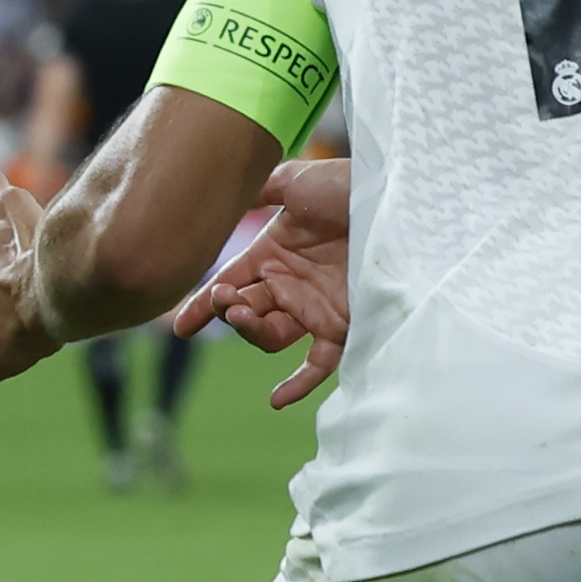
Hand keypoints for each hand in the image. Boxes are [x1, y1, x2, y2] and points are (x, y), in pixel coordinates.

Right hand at [173, 155, 351, 409]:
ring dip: (250, 332)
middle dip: (228, 311)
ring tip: (246, 316)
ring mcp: (316, 307)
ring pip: (270, 336)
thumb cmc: (348, 187)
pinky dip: (298, 383)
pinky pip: (318, 363)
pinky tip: (277, 399)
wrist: (398, 201)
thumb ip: (259, 192)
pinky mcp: (345, 326)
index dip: (202, 305)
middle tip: (231, 302)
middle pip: (245, 312)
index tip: (182, 326)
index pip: (229, 284)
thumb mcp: (296, 182)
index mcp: (274, 254)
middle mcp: (292, 284)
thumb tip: (227, 198)